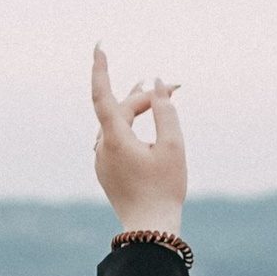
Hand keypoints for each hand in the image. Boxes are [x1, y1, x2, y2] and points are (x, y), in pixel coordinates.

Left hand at [91, 46, 187, 233]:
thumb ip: (165, 110)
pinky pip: (115, 137)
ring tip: (147, 87)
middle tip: (177, 88)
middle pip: (121, 109)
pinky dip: (130, 125)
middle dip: (147, 97)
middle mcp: (101, 147)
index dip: (101, 68)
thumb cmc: (165, 188)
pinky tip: (138, 117)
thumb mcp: (173, 146)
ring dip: (136, 107)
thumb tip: (157, 83)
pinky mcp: (106, 169)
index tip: (99, 46)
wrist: (150, 229)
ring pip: (117, 122)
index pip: (104, 95)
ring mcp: (101, 160)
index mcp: (115, 140)